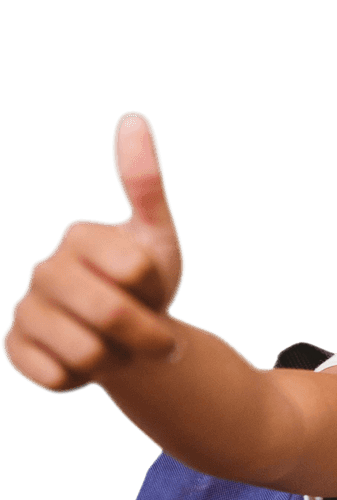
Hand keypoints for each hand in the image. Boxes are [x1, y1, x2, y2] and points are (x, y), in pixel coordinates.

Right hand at [3, 112, 183, 391]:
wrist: (129, 338)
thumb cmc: (146, 285)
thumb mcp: (158, 237)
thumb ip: (145, 184)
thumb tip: (133, 118)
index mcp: (79, 235)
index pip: (137, 270)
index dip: (158, 290)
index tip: (152, 288)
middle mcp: (43, 267)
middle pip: (114, 315)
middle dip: (152, 338)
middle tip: (159, 340)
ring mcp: (25, 309)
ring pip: (88, 354)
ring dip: (120, 362)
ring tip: (120, 348)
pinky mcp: (14, 349)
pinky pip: (57, 378)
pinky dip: (85, 381)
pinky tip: (86, 364)